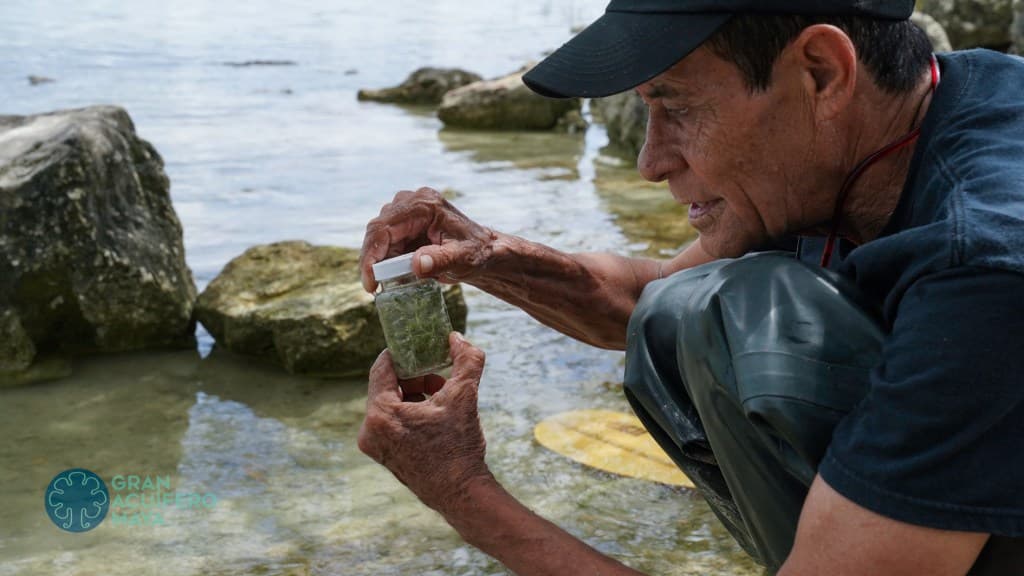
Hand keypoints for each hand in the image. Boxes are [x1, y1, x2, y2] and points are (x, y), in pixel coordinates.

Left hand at [357, 332, 492, 513]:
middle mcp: (370, 430)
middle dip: (414, 377)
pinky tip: (435, 416)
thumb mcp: (465, 396)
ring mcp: (374, 445)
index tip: (418, 346)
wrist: (461, 493)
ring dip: (414, 395)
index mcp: (381, 413)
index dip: (401, 353)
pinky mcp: (383, 455)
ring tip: (441, 397)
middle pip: (387, 386)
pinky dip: (410, 413)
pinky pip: (391, 422)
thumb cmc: (460, 446)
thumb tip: (456, 337)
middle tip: (438, 375)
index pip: (382, 368)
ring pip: (390, 404)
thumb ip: (466, 360)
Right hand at [360, 187, 497, 291]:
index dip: (372, 255)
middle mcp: (413, 202)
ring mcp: (408, 210)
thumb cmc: (477, 253)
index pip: (385, 227)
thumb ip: (441, 260)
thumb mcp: (462, 259)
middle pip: (377, 230)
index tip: (370, 281)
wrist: (485, 251)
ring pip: (379, 236)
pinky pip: (387, 241)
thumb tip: (416, 264)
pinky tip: (395, 275)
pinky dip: (387, 259)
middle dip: (372, 260)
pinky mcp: (406, 222)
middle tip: (372, 286)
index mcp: (425, 205)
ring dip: (380, 260)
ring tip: (387, 283)